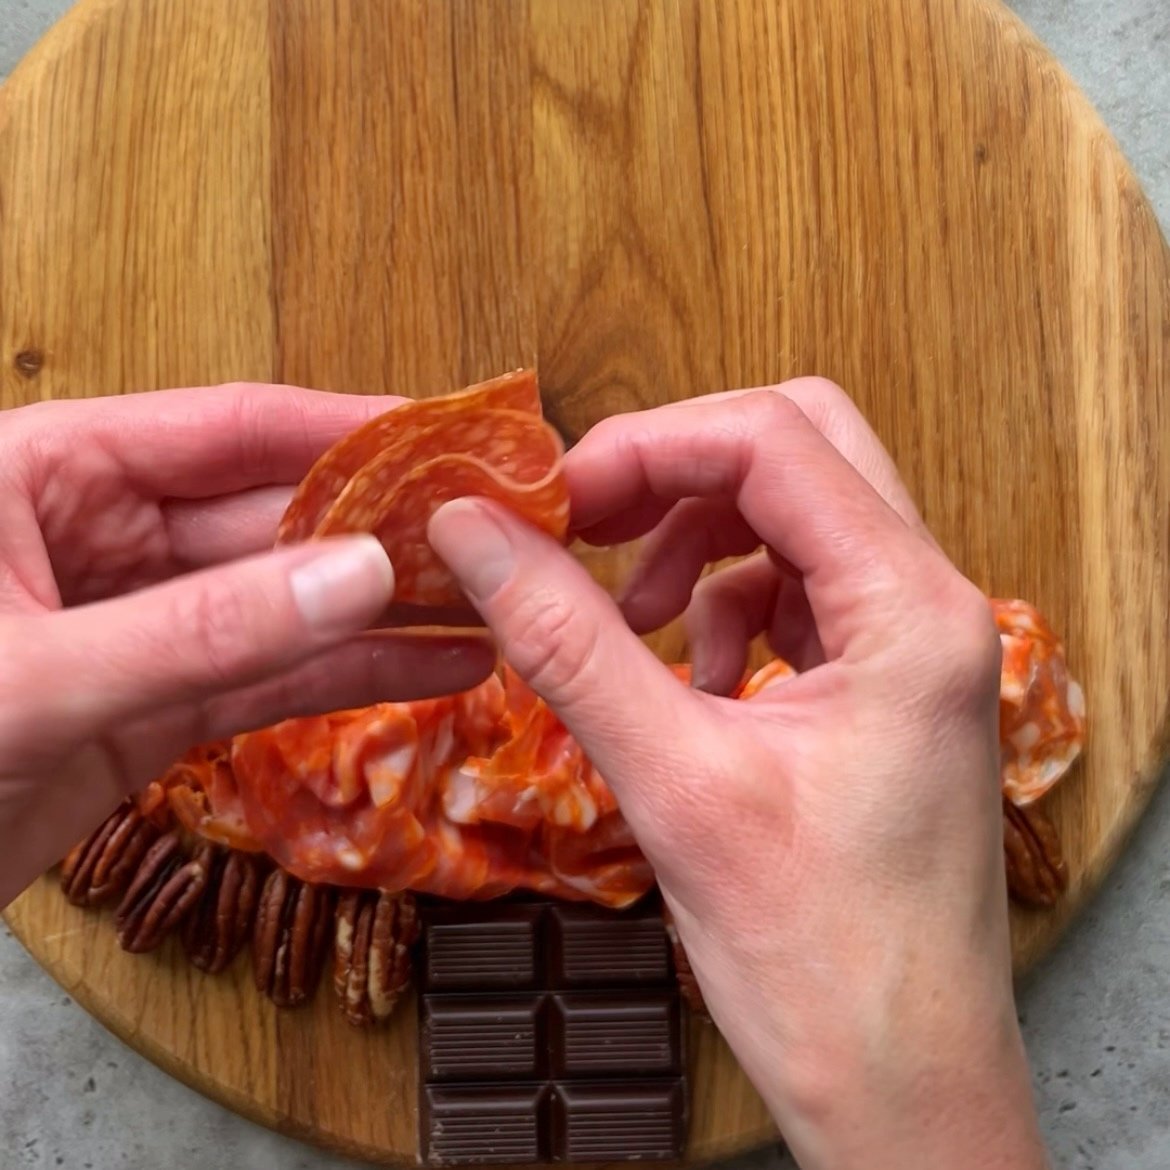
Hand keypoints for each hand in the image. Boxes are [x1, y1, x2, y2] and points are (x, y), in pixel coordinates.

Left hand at [0, 384, 492, 907]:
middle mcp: (100, 538)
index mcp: (49, 473)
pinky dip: (346, 681)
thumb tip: (361, 577)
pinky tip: (430, 670)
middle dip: (382, 527)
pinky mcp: (148, 713)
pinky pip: (264, 683)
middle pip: (271, 518)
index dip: (343, 428)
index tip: (444, 434)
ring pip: (281, 608)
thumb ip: (203, 629)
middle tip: (493, 532)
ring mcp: (132, 629)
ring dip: (383, 612)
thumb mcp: (34, 675)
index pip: (227, 429)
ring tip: (489, 606)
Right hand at [428, 379, 1046, 1169]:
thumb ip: (568, 644)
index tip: (555, 499)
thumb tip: (475, 535)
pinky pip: (792, 593)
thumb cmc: (820, 961)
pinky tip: (685, 679)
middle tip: (586, 526)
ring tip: (630, 622)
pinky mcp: (878, 685)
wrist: (899, 1085)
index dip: (648, 446)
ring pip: (794, 516)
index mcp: (910, 613)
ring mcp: (909, 645)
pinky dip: (722, 608)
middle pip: (798, 451)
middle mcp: (929, 607)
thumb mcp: (675, 786)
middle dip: (678, 473)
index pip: (775, 441)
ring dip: (696, 543)